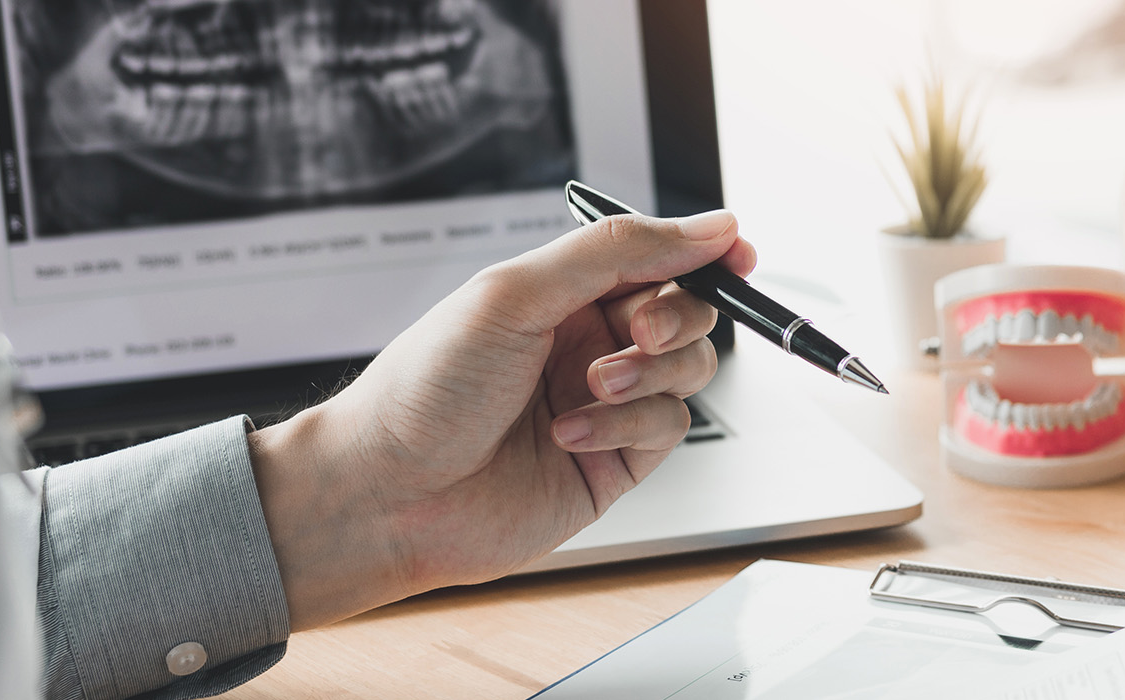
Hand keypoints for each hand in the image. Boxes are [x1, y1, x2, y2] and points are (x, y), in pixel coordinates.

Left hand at [247, 211, 755, 628]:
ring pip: (690, 368)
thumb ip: (618, 252)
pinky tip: (572, 433)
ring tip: (593, 386)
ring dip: (650, 372)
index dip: (703, 251)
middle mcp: (588, 343)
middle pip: (685, 309)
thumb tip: (708, 225)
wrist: (389, 493)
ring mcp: (606, 403)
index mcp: (562, 292)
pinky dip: (628, 424)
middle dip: (675, 315)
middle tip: (637, 331)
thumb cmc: (425, 389)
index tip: (736, 252)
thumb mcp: (517, 291)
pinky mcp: (616, 462)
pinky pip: (668, 427)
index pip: (656, 256)